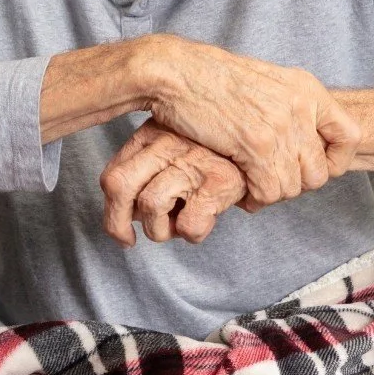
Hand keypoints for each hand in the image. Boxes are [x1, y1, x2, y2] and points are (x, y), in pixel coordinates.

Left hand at [100, 122, 262, 246]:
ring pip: (150, 207)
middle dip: (117, 224)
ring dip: (160, 231)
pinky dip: (192, 234)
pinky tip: (205, 221)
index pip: (112, 174)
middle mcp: (167, 143)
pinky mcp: (218, 182)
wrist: (263, 142)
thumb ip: (146, 166)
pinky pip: (188, 225)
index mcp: (152, 134)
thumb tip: (127, 212)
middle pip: (119, 186)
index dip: (111, 210)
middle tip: (129, 240)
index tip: (122, 229)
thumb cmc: (214, 151)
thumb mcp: (174, 143)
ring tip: (178, 225)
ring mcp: (193, 162)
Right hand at [139, 37, 360, 206]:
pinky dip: (254, 198)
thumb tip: (303, 143)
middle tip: (270, 179)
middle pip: (318, 173)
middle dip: (294, 184)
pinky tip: (241, 189)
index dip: (336, 162)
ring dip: (270, 193)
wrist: (178, 71)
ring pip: (292, 187)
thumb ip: (291, 108)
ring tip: (251, 184)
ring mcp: (280, 127)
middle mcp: (301, 107)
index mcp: (307, 89)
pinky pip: (268, 191)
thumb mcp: (267, 81)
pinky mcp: (255, 145)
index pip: (350, 136)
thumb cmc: (212, 78)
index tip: (315, 168)